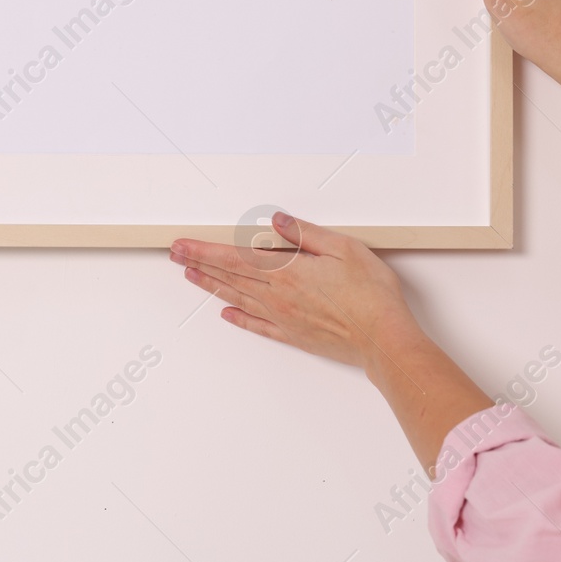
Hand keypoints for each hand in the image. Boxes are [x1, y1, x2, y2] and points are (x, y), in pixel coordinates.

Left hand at [170, 212, 420, 373]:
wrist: (384, 340)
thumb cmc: (371, 295)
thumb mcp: (344, 248)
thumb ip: (306, 234)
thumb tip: (278, 221)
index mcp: (287, 272)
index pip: (235, 256)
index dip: (204, 250)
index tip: (183, 245)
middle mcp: (279, 296)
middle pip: (230, 276)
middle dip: (200, 264)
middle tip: (176, 256)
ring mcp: (284, 318)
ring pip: (238, 298)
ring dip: (212, 286)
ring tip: (192, 277)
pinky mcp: (295, 336)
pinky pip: (259, 325)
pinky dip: (240, 318)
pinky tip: (227, 314)